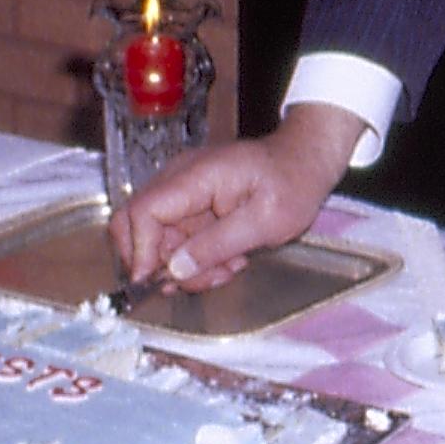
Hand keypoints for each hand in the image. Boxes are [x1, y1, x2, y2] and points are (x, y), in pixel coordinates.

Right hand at [109, 102, 360, 291]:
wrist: (306, 162)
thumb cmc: (293, 183)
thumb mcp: (264, 221)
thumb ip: (217, 245)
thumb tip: (174, 270)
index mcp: (197, 175)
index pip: (145, 210)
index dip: (139, 249)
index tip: (152, 281)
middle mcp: (180, 179)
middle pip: (137, 225)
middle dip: (160, 263)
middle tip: (198, 279)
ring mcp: (183, 192)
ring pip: (156, 239)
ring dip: (185, 265)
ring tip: (226, 269)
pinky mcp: (191, 205)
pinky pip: (176, 239)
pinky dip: (195, 258)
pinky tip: (227, 260)